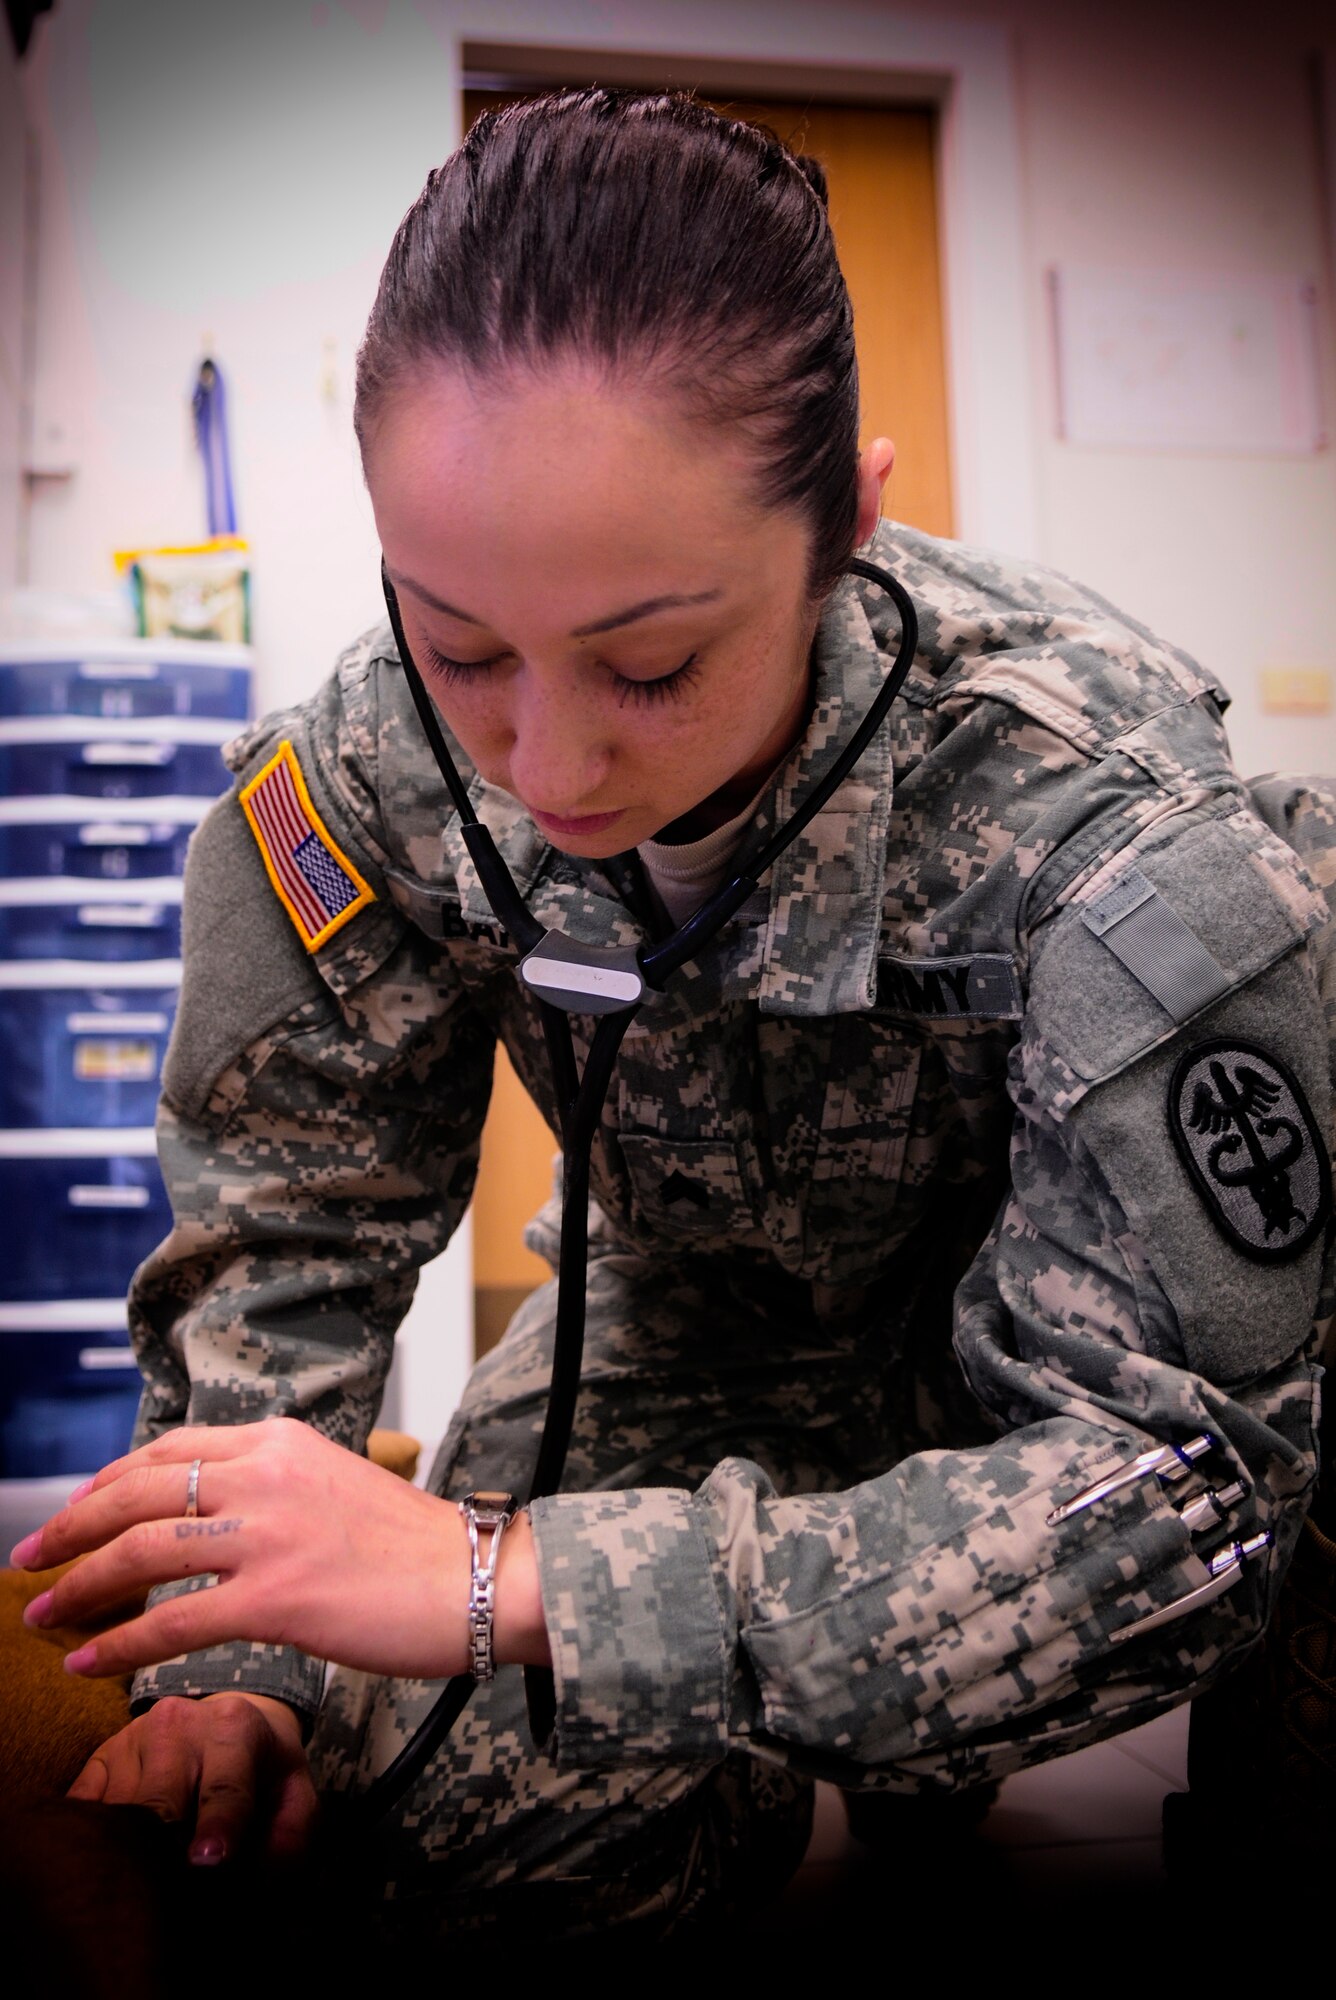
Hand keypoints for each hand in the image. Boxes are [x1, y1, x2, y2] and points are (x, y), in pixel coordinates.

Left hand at [11, 1417, 545, 1679]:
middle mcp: (267, 1475)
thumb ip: (278, 1485)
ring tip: (41, 1613)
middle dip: (70, 1527)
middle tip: (29, 1557)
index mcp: (283, 1441)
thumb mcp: (339, 1483)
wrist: (479, 1577)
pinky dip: (118, 1643)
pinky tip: (87, 1660)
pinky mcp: (276, 1599)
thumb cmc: (417, 1547)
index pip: (171, 1450)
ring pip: (142, 1550)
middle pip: (139, 1491)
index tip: (77, 1508)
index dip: (109, 1481)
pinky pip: (172, 1621)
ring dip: (78, 1585)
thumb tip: (218, 1510)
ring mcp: (268, 1535)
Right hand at [68, 1691, 315, 1865]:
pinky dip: (93, 1843)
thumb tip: (255, 1884)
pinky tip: (112, 1862)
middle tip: (171, 1897)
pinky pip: (83, 1810)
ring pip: (118, 1813)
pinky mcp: (99, 1757)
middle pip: (159, 1806)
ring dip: (129, 1856)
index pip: (224, 1786)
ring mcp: (132, 1737)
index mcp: (236, 1728)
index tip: (206, 1861)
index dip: (217, 1826)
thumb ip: (288, 1840)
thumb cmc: (266, 1775)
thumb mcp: (294, 1798)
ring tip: (145, 1885)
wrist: (231, 1723)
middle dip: (164, 1854)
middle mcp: (179, 1723)